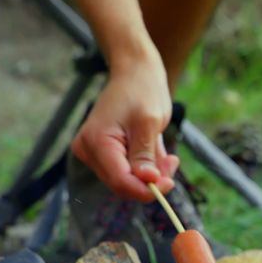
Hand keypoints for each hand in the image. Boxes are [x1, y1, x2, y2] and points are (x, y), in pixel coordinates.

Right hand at [71, 52, 179, 201]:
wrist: (135, 73)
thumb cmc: (142, 91)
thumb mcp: (149, 123)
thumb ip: (145, 155)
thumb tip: (147, 182)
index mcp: (96, 141)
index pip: (119, 181)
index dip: (145, 189)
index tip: (170, 184)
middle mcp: (88, 150)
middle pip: (122, 184)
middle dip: (150, 180)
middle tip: (172, 163)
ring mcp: (94, 152)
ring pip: (127, 180)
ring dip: (151, 173)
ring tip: (167, 154)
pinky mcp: (103, 153)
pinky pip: (127, 171)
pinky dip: (146, 166)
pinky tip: (157, 151)